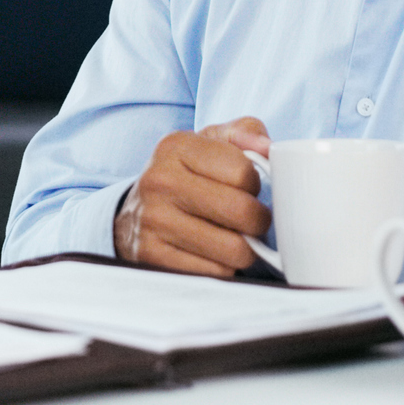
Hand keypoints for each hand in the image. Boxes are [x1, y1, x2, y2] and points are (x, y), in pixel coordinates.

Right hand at [114, 117, 272, 277]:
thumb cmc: (185, 173)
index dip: (255, 183)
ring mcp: (154, 220)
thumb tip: (269, 147)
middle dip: (258, 220)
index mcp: (176, 146)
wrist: (134, 212)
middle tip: (251, 218)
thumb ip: (244, 133)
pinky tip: (213, 252)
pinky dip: (224, 266)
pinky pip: (216, 271)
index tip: (245, 187)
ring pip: (234, 248)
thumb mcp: (209, 142)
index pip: (243, 172)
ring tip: (234, 236)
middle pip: (242, 211)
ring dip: (245, 247)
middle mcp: (160, 181)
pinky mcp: (153, 256)